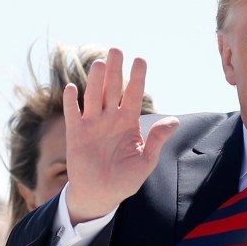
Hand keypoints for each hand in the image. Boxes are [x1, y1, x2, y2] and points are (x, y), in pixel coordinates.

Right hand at [63, 48, 178, 224]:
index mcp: (128, 122)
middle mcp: (110, 118)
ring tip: (101, 64)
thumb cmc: (125, 180)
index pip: (133, 94)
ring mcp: (92, 124)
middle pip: (112, 89)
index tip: (140, 59)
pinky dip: (72, 101)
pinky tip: (73, 88)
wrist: (100, 195)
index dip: (137, 77)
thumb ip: (157, 140)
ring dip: (96, 81)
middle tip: (117, 50)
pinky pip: (73, 114)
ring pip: (94, 96)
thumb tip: (174, 121)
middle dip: (116, 70)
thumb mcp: (146, 161)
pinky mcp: (76, 134)